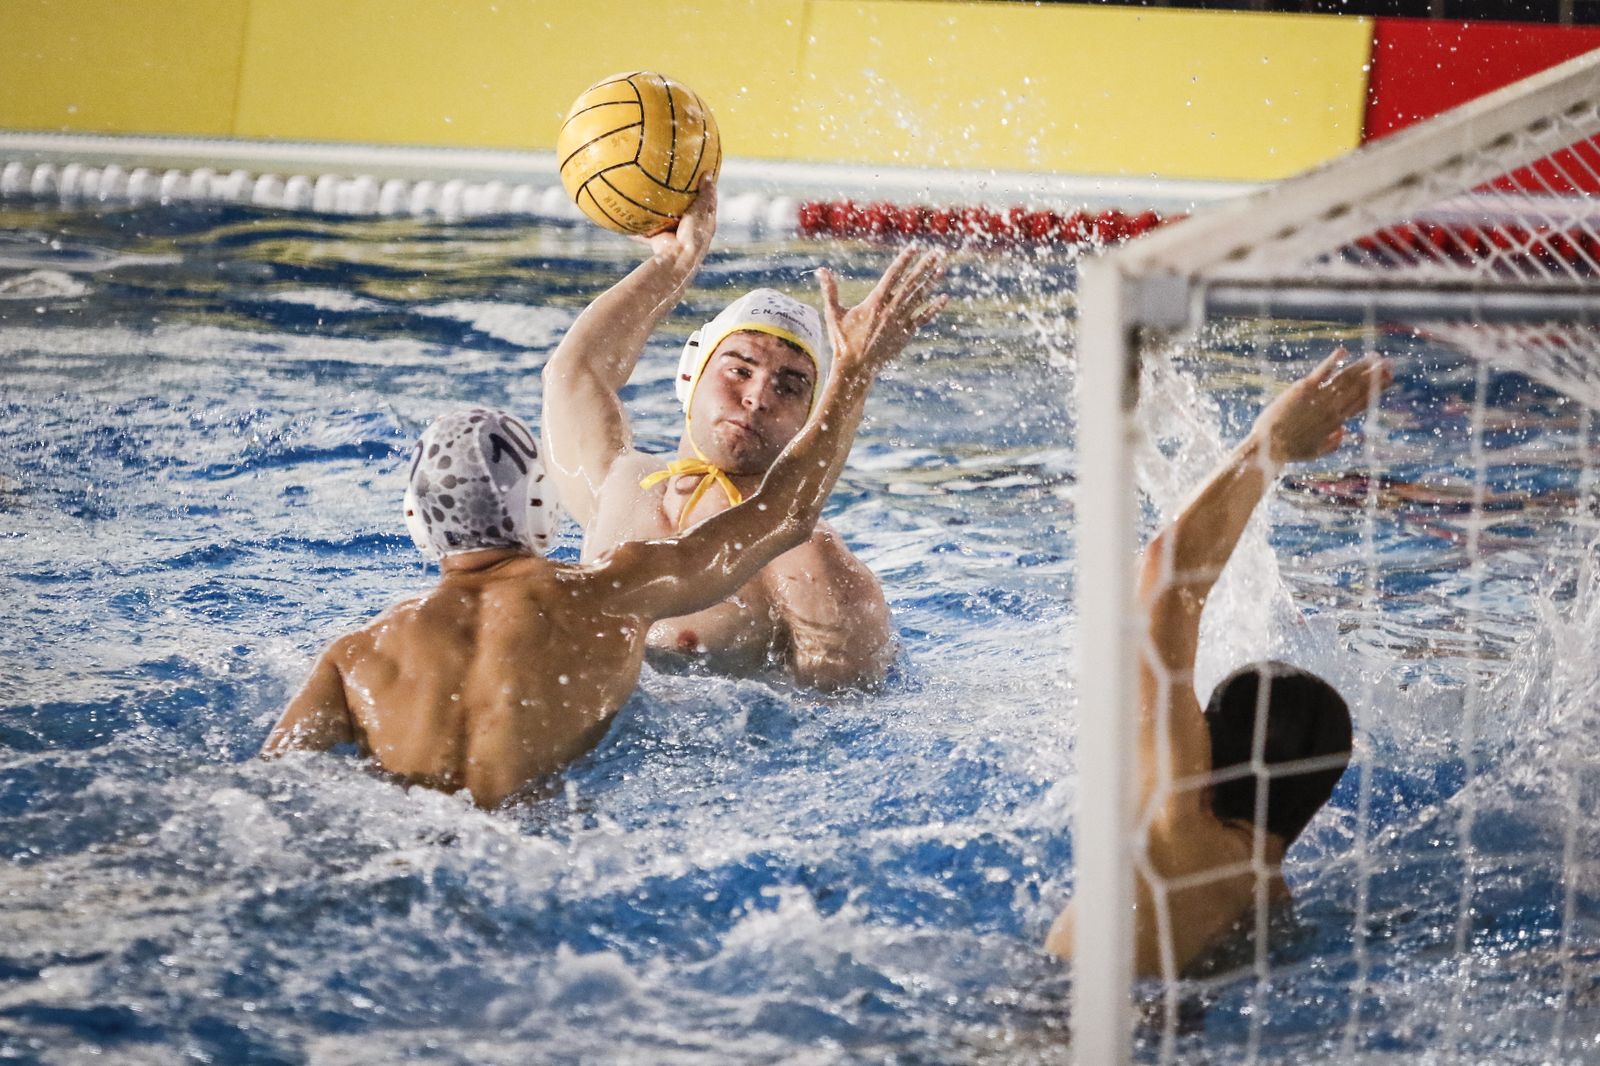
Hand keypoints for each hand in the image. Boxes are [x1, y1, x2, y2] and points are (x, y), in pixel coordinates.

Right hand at [633, 173, 717, 275]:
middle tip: (672, 183)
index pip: (707, 205)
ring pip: (665, 222)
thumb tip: (708, 172)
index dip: (705, 191)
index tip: (699, 177)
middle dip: (680, 201)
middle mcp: (690, 231)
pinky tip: (628, 217)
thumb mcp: (702, 210)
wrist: (678, 258)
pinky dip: (638, 228)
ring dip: (657, 214)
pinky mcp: (660, 242)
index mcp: (705, 224)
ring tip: (647, 197)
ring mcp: (674, 237)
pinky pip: (647, 233)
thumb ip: (705, 193)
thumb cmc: (694, 234)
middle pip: (686, 212)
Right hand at [817, 246, 947, 376]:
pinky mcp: (905, 334)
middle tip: (936, 252)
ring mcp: (900, 321)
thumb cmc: (842, 341)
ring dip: (931, 282)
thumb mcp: (834, 314)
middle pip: (910, 282)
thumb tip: (821, 270)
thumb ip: (830, 291)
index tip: (915, 246)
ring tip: (942, 268)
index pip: (893, 274)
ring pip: (919, 297)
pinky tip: (944, 298)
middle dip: (924, 266)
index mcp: (874, 301)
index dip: (905, 259)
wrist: (855, 367)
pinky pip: (923, 318)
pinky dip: (934, 307)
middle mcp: (890, 309)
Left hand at [1253, 347, 1393, 465]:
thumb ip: (1332, 444)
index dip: (1375, 390)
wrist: (1269, 446)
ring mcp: (1319, 397)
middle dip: (1375, 375)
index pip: (1361, 402)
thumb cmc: (1289, 451)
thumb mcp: (1314, 452)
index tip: (1388, 380)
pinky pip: (1322, 372)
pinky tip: (1343, 351)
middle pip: (1358, 388)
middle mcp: (1332, 408)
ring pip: (1345, 378)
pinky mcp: (1303, 389)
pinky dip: (1332, 361)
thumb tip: (1344, 431)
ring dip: (1361, 366)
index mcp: (1336, 422)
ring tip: (1374, 356)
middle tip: (1389, 364)